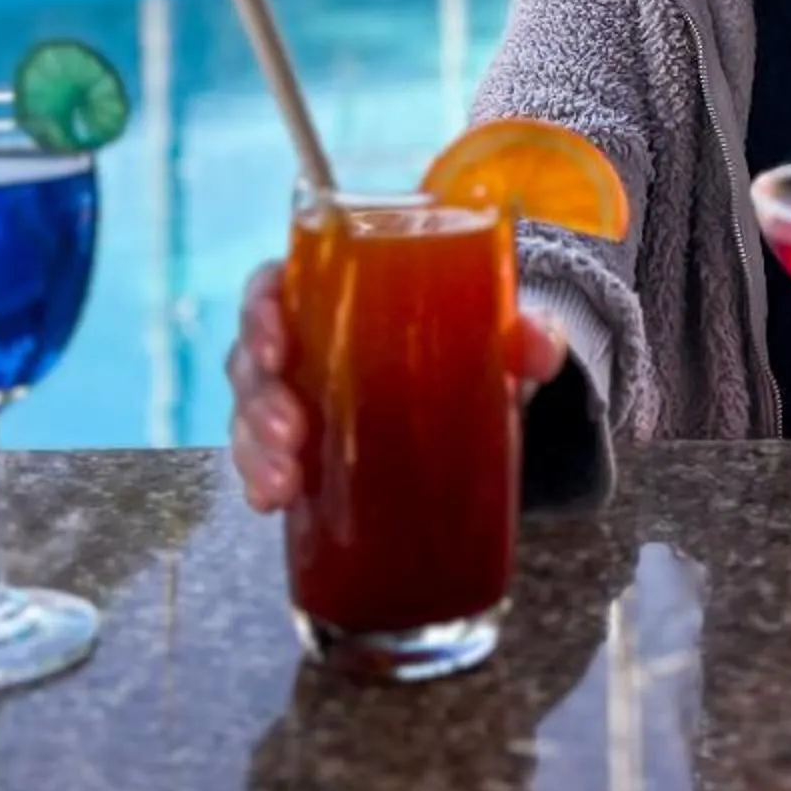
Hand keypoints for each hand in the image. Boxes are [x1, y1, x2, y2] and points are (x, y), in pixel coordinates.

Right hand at [225, 261, 571, 514]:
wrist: (471, 397)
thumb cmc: (461, 342)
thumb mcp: (490, 331)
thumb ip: (522, 333)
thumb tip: (541, 347)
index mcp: (331, 295)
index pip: (273, 288)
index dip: (260, 311)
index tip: (276, 342)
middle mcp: (301, 345)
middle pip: (252, 359)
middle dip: (259, 397)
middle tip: (290, 430)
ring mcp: (294, 400)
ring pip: (249, 415)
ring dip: (254, 448)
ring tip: (283, 481)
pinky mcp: (301, 451)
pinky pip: (262, 462)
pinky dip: (260, 481)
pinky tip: (270, 502)